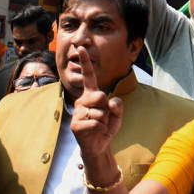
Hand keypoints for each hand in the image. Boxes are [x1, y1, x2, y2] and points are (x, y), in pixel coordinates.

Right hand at [70, 49, 122, 163]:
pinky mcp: (76, 125)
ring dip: (104, 121)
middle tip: (103, 118)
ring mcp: (78, 113)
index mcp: (92, 95)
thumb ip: (118, 106)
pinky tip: (95, 132)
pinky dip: (100, 129)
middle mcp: (82, 101)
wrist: (100, 145)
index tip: (81, 48)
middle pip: (100, 96)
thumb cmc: (107, 127)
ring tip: (99, 126)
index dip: (85, 63)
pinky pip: (96, 123)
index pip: (89, 77)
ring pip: (99, 112)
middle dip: (107, 108)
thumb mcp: (117, 114)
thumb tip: (110, 101)